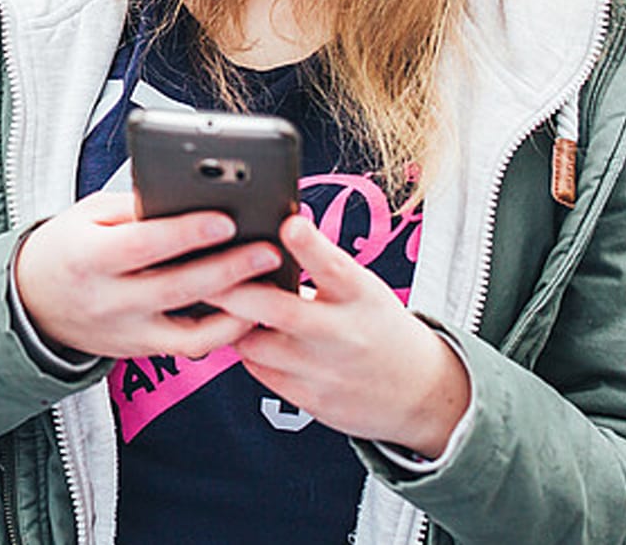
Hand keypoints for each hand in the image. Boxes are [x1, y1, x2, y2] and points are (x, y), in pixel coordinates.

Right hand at [13, 191, 288, 360]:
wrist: (34, 301)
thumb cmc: (68, 246)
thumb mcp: (89, 214)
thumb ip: (136, 207)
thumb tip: (189, 193)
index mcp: (89, 257)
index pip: (143, 246)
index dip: (186, 233)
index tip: (226, 219)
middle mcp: (108, 300)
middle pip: (176, 287)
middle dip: (229, 269)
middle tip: (269, 250)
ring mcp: (126, 331)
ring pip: (190, 330)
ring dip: (236, 309)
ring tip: (271, 286)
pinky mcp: (141, 349)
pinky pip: (190, 346)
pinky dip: (224, 332)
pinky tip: (250, 311)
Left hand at [209, 214, 470, 457]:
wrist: (420, 394)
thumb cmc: (378, 326)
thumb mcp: (364, 290)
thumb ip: (322, 268)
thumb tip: (272, 233)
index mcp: (362, 296)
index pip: (335, 267)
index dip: (310, 246)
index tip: (289, 224)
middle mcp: (344, 334)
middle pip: (282, 311)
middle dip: (238, 291)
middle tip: (205, 272)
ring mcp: (325, 371)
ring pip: (256, 344)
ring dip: (233, 323)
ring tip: (219, 304)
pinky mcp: (310, 400)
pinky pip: (260, 371)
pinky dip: (247, 351)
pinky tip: (245, 337)